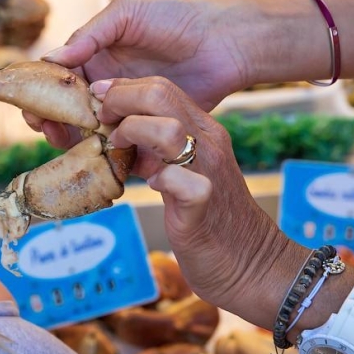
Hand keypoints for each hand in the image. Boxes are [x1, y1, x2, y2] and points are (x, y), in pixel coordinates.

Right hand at [33, 0, 251, 147]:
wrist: (225, 43)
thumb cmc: (177, 19)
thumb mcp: (128, 15)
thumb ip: (90, 35)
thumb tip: (51, 59)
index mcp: (96, 55)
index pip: (57, 78)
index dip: (41, 94)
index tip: (32, 110)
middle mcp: (107, 83)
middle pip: (67, 109)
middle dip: (52, 121)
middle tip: (49, 132)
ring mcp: (127, 106)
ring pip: (90, 129)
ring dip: (76, 138)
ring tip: (71, 144)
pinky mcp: (147, 126)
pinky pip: (121, 142)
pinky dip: (106, 150)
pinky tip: (100, 154)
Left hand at [94, 76, 289, 316]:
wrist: (253, 265)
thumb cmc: (210, 222)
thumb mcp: (183, 175)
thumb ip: (159, 154)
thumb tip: (121, 138)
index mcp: (203, 133)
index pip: (162, 88)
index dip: (124, 88)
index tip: (99, 98)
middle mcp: (208, 144)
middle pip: (161, 95)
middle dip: (121, 99)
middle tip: (102, 120)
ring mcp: (209, 172)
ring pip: (169, 129)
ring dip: (134, 132)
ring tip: (120, 149)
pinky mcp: (204, 205)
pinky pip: (182, 182)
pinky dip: (159, 179)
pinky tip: (150, 186)